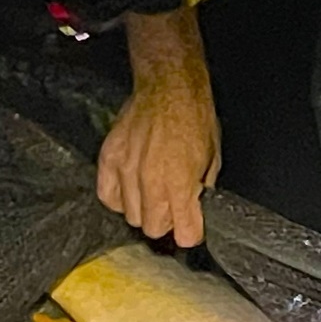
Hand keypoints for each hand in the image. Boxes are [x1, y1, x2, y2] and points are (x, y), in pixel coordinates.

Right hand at [97, 81, 220, 246]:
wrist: (169, 87)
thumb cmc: (195, 119)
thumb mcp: (212, 160)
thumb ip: (200, 191)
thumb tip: (194, 211)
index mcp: (179, 184)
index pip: (184, 235)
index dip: (190, 233)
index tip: (191, 226)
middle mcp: (150, 182)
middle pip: (153, 229)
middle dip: (166, 222)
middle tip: (172, 205)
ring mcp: (126, 171)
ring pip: (131, 216)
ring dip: (144, 209)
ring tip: (153, 192)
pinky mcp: (109, 159)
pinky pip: (108, 197)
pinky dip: (120, 198)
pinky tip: (131, 189)